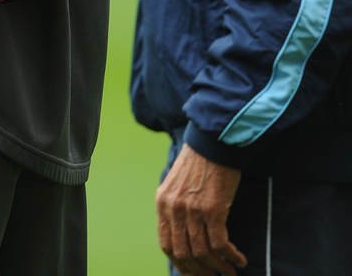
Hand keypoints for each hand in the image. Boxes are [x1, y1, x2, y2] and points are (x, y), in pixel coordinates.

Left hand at [155, 144, 246, 273]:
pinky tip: (239, 259)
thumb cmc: (198, 162)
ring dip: (219, 266)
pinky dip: (231, 256)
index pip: (167, 245)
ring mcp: (193, 210)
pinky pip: (221, 243)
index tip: (194, 273)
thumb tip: (184, 237)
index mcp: (163, 203)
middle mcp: (174, 208)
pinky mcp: (213, 209)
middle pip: (184, 253)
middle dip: (200, 271)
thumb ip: (176, 208)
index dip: (181, 264)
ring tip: (230, 271)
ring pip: (203, 252)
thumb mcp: (177, 184)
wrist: (213, 141)